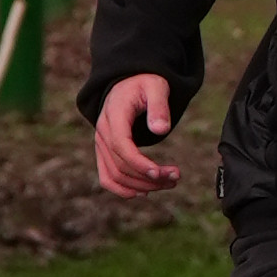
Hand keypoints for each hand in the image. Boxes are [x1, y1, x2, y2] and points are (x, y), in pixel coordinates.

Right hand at [91, 72, 183, 198]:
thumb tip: (160, 130)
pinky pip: (107, 177)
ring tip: (169, 183)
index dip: (139, 164)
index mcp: (114, 115)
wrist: (128, 83)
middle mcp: (103, 133)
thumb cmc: (144, 84)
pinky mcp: (104, 153)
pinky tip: (144, 193)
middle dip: (148, 177)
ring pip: (114, 176)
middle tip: (176, 177)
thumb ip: (159, 106)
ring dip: (141, 186)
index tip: (160, 173)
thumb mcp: (156, 87)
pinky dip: (123, 189)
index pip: (121, 146)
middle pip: (120, 165)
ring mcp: (101, 145)